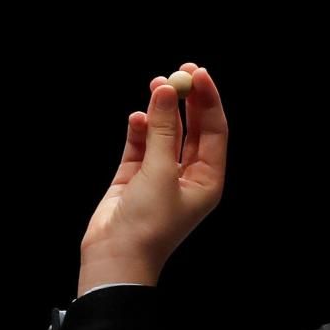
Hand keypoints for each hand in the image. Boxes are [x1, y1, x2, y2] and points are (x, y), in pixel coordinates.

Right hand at [78, 63, 227, 290]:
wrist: (115, 258)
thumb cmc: (148, 224)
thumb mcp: (159, 172)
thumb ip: (162, 131)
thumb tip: (166, 91)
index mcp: (208, 179)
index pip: (214, 132)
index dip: (208, 101)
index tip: (199, 74)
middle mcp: (188, 176)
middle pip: (192, 129)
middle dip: (187, 100)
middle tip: (181, 71)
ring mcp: (160, 176)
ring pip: (165, 134)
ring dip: (162, 111)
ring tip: (156, 84)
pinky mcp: (133, 178)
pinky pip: (140, 146)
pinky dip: (139, 130)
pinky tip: (138, 115)